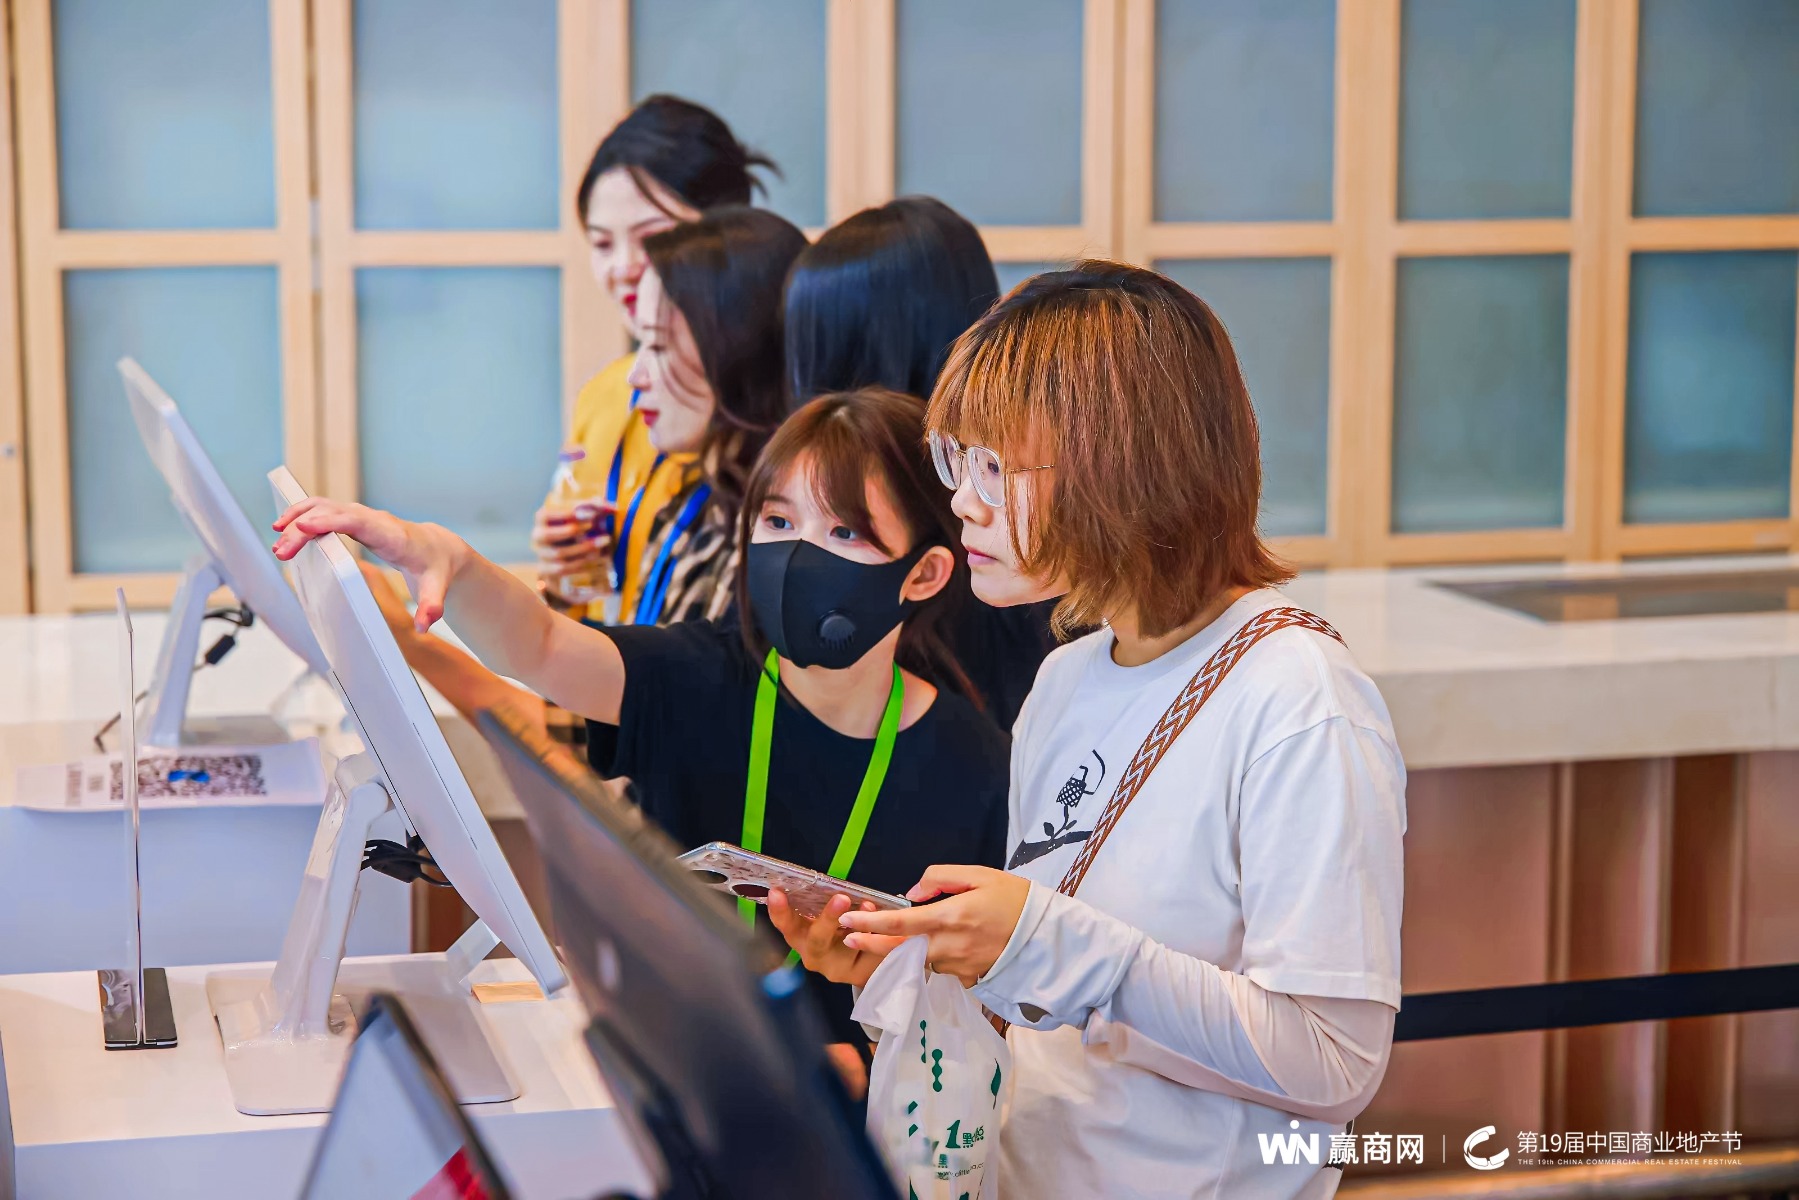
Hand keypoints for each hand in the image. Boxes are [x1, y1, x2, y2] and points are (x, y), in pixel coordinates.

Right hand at [273, 498, 465, 630]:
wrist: (439, 549)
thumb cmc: (435, 567)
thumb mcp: (436, 589)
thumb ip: (431, 607)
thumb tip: (424, 625)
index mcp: (393, 535)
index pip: (359, 522)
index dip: (331, 521)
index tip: (304, 526)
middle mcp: (375, 520)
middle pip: (334, 513)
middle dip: (305, 528)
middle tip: (282, 551)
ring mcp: (363, 517)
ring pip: (326, 507)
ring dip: (299, 518)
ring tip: (277, 539)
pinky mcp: (355, 519)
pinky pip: (325, 510)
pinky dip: (304, 515)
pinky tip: (286, 528)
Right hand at [531, 504, 611, 572]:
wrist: (563, 553)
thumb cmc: (574, 527)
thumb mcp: (581, 515)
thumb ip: (594, 507)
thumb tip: (613, 507)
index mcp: (542, 518)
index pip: (546, 515)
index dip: (566, 514)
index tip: (591, 514)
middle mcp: (538, 536)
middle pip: (548, 535)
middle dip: (573, 531)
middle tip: (596, 527)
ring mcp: (542, 554)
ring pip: (559, 553)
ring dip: (583, 548)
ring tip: (604, 542)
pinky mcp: (548, 569)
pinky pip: (564, 569)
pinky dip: (581, 563)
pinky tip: (597, 558)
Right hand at [766, 890, 889, 987]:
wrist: (865, 958)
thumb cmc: (841, 926)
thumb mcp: (828, 913)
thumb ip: (824, 899)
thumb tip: (821, 879)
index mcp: (801, 935)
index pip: (786, 924)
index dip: (780, 910)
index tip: (776, 892)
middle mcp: (814, 954)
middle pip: (817, 940)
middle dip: (829, 919)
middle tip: (841, 898)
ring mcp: (835, 968)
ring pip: (846, 948)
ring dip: (859, 927)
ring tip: (869, 907)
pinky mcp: (857, 974)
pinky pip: (868, 955)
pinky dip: (876, 939)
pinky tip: (884, 927)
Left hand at [837, 866, 1030, 987]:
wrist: (1048, 938)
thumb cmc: (1016, 900)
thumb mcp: (981, 875)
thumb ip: (942, 877)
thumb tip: (912, 892)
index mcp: (952, 916)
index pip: (901, 922)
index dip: (871, 923)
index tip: (847, 921)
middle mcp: (950, 946)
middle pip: (900, 948)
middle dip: (872, 943)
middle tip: (850, 937)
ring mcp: (958, 967)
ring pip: (920, 959)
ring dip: (905, 949)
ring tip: (896, 934)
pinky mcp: (967, 979)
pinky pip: (940, 968)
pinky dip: (932, 957)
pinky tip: (937, 946)